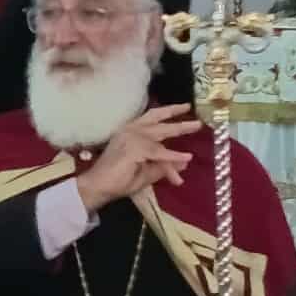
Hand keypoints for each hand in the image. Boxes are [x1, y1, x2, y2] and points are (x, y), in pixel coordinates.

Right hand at [73, 105, 195, 212]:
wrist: (99, 187)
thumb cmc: (119, 179)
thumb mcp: (147, 172)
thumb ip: (163, 166)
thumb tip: (184, 163)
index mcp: (130, 131)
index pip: (151, 117)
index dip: (168, 114)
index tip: (183, 108)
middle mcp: (130, 129)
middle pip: (157, 118)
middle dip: (177, 115)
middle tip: (195, 116)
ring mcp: (131, 137)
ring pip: (161, 134)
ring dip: (180, 130)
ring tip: (196, 127)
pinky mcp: (135, 148)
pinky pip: (159, 152)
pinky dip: (173, 155)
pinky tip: (186, 157)